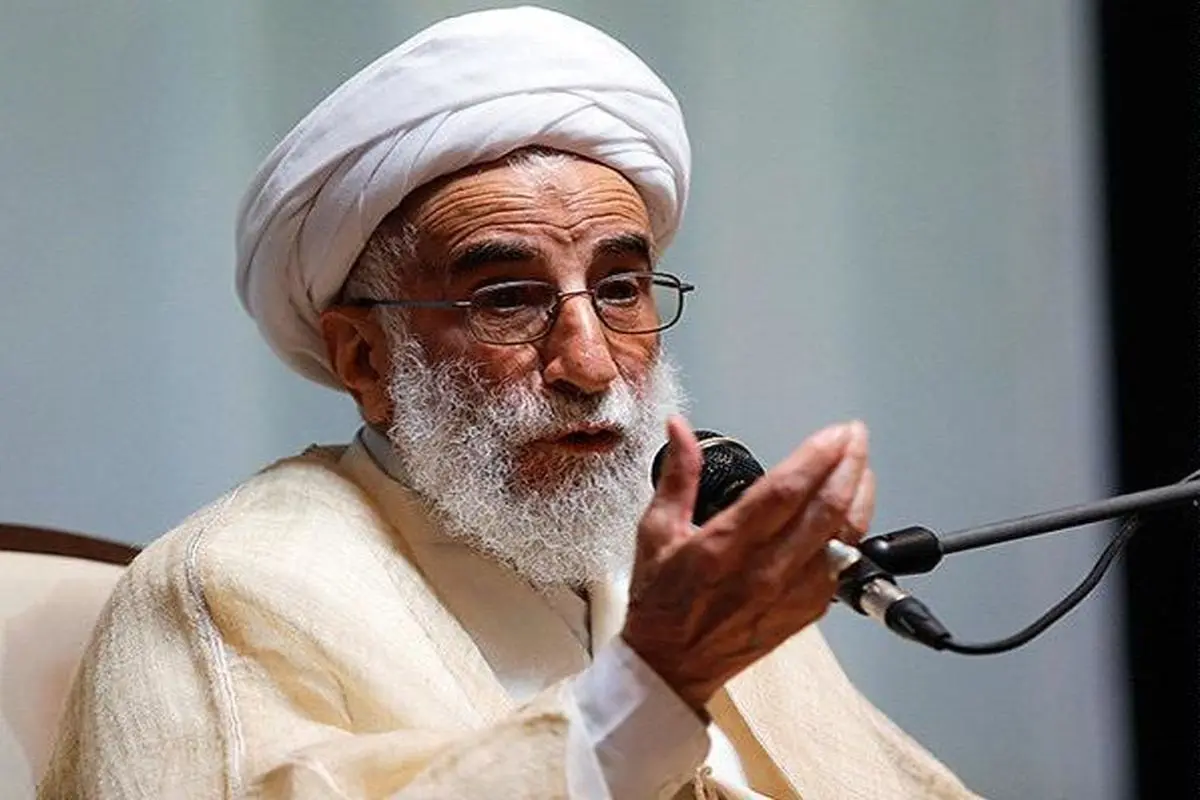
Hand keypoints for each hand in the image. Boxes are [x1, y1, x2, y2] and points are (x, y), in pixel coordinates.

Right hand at [621, 415, 874, 712]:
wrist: (672, 665)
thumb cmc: (662, 602)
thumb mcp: (656, 531)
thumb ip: (677, 476)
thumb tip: (681, 430)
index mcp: (726, 546)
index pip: (785, 491)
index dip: (817, 457)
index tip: (833, 433)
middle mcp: (765, 570)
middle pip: (826, 508)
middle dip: (849, 465)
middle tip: (854, 437)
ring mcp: (790, 593)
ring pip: (844, 537)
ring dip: (859, 496)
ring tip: (860, 466)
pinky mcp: (805, 611)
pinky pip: (841, 565)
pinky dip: (852, 532)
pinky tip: (850, 511)